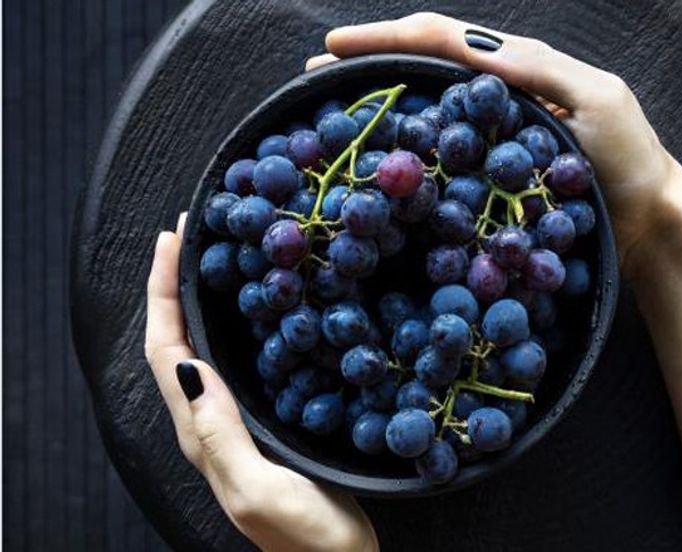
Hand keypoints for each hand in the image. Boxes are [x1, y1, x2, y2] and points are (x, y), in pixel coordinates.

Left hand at [144, 213, 377, 551]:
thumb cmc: (304, 537)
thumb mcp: (258, 489)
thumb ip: (220, 434)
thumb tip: (188, 364)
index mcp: (201, 434)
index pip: (165, 350)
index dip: (162, 293)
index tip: (173, 239)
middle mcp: (209, 424)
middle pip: (174, 342)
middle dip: (172, 286)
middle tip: (190, 234)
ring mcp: (235, 425)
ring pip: (201, 351)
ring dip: (196, 302)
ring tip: (213, 259)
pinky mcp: (262, 425)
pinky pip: (234, 364)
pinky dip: (231, 328)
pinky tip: (256, 311)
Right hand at [306, 12, 681, 278]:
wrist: (651, 222)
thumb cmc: (632, 161)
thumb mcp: (598, 100)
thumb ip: (541, 72)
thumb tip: (476, 54)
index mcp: (520, 68)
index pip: (442, 40)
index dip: (387, 39)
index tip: (334, 48)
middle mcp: (500, 97)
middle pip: (423, 69)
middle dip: (368, 66)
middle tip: (314, 78)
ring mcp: (494, 139)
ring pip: (428, 113)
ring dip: (379, 108)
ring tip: (332, 117)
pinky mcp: (495, 177)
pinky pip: (444, 160)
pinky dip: (408, 156)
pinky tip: (383, 167)